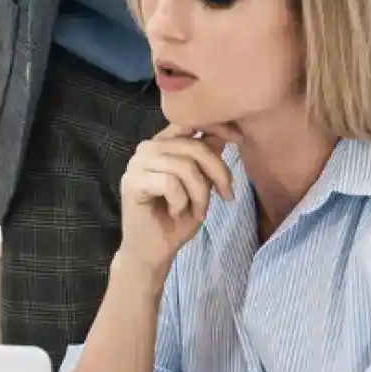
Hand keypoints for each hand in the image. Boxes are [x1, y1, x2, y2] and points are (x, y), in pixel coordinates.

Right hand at [116, 126, 235, 279]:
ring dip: (199, 193)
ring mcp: (137, 164)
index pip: (189, 121)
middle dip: (217, 172)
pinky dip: (181, 201)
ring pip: (183, 166)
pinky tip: (174, 211)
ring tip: (197, 210)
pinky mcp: (132, 183)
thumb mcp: (201, 184)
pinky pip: (170, 183)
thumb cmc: (177, 218)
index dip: (216, 125)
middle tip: (226, 195)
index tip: (239, 139)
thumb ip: (207, 158)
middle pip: (193, 145)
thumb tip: (226, 132)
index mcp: (162, 144)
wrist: (154, 250)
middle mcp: (147, 148)